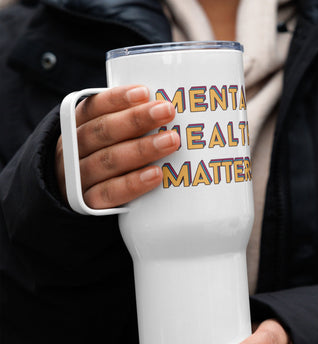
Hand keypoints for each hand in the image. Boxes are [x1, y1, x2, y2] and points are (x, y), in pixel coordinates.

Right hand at [55, 85, 179, 208]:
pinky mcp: (88, 202)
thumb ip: (124, 121)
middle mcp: (72, 149)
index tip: (144, 92)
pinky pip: (110, 193)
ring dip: (141, 149)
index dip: (118, 99)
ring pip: (108, 160)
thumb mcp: (101, 134)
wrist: (72, 194)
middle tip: (167, 112)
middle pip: (103, 131)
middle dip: (136, 120)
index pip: (93, 107)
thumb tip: (163, 106)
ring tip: (171, 141)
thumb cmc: (98, 155)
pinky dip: (133, 183)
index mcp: (75, 125)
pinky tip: (156, 174)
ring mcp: (78, 177)